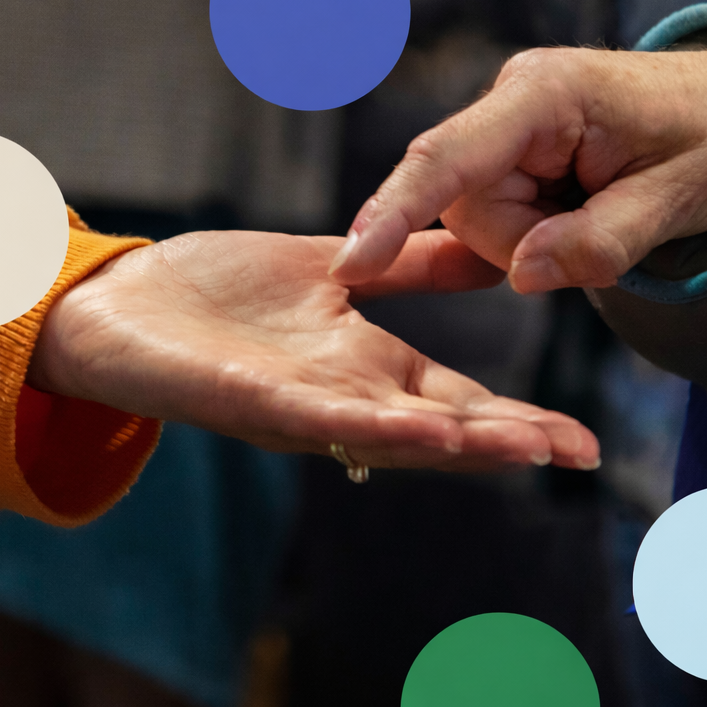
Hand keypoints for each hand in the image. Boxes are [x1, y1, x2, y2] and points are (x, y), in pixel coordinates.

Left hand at [30, 229, 600, 471]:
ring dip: (466, 444)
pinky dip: (384, 426)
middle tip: (585, 456)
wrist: (121, 300)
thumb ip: (402, 264)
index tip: (582, 436)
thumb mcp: (329, 267)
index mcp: (363, 367)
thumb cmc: (214, 291)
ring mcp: (304, 405)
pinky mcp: (259, 400)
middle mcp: (344, 397)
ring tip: (534, 449)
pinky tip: (434, 427)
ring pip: (398, 432)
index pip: (457, 399)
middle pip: (443, 427)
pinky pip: (330, 417)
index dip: (517, 418)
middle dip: (512, 443)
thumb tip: (478, 250)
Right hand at [329, 47, 706, 292]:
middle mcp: (513, 100)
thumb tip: (521, 275)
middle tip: (616, 231)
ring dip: (542, 242)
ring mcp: (514, 125)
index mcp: (546, 93)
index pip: (447, 161)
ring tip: (615, 212)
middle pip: (465, 208)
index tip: (350, 266)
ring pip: (480, 219)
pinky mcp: (522, 149)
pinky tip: (588, 217)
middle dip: (528, 247)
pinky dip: (542, 234)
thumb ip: (598, 242)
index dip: (395, 215)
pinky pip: (502, 214)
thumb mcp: (681, 201)